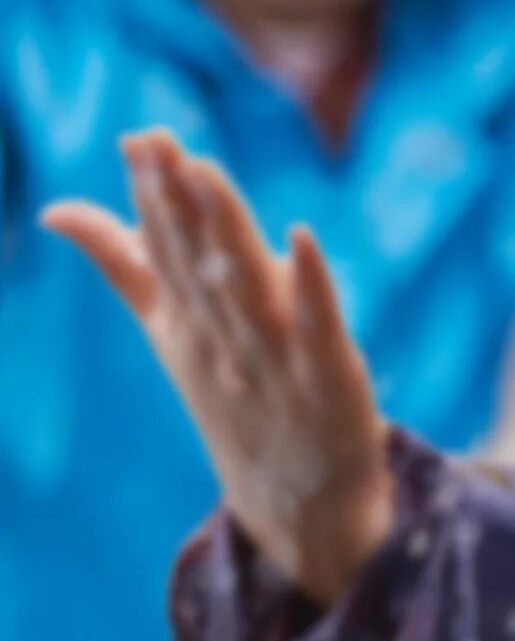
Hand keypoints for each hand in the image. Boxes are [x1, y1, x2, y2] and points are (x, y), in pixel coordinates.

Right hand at [44, 131, 392, 602]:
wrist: (297, 502)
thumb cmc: (236, 399)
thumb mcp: (172, 332)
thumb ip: (126, 265)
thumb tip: (57, 210)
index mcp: (187, 323)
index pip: (165, 251)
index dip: (153, 196)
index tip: (140, 139)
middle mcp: (223, 339)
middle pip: (197, 264)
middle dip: (178, 204)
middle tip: (159, 142)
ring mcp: (275, 361)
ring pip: (245, 289)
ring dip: (227, 232)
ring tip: (208, 173)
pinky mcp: (330, 380)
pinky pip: (320, 328)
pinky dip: (311, 286)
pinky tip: (302, 237)